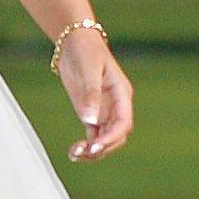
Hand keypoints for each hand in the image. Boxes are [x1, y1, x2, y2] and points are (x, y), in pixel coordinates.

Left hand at [55, 28, 132, 162]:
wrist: (75, 43)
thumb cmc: (86, 52)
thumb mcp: (88, 71)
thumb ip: (90, 95)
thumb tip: (90, 120)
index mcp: (121, 95)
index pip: (123, 123)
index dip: (111, 137)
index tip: (96, 146)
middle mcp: (116, 106)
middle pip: (116, 136)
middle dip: (103, 147)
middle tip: (85, 153)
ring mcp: (104, 111)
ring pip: (104, 139)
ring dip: (94, 150)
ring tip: (75, 155)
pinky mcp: (91, 113)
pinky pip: (92, 135)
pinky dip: (86, 146)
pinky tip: (74, 152)